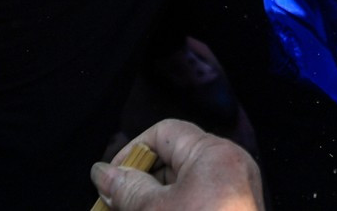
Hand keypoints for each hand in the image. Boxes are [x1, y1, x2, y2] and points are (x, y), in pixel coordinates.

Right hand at [90, 119, 263, 210]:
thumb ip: (127, 189)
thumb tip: (102, 173)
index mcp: (214, 152)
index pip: (165, 133)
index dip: (131, 152)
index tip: (108, 180)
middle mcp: (229, 165)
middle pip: (174, 159)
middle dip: (140, 181)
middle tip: (112, 206)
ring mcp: (234, 191)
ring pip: (184, 185)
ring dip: (153, 200)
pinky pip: (197, 201)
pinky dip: (174, 208)